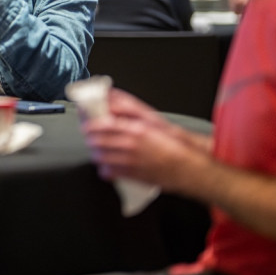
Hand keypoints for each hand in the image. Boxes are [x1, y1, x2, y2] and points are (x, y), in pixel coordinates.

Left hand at [82, 89, 196, 188]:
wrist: (189, 168)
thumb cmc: (173, 143)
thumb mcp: (152, 120)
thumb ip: (129, 109)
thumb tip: (111, 99)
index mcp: (135, 128)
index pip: (100, 124)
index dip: (88, 124)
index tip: (86, 123)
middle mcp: (130, 145)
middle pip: (96, 141)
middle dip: (91, 138)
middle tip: (91, 136)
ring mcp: (130, 161)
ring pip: (99, 157)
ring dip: (96, 152)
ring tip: (99, 149)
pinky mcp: (131, 175)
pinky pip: (108, 172)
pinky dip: (105, 168)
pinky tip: (108, 164)